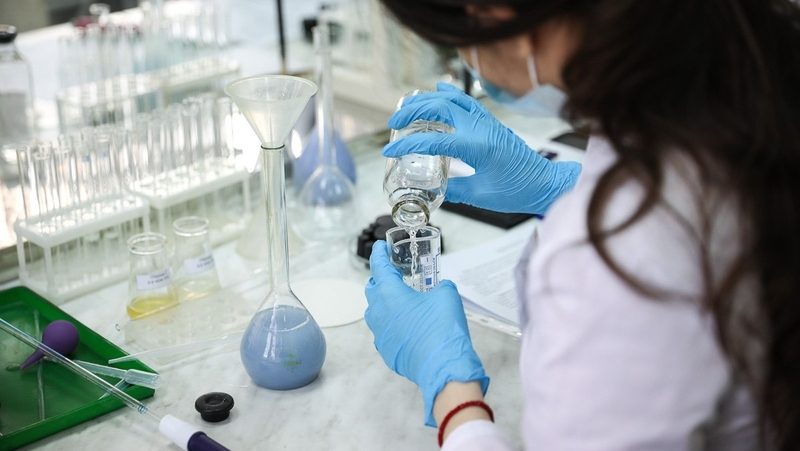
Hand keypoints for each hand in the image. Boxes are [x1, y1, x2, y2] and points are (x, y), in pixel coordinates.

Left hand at [365, 241, 488, 426]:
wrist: (444, 366)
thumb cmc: (443, 327)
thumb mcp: (447, 295)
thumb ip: (440, 286)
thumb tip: (439, 289)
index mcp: (389, 294)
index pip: (379, 267)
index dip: (379, 254)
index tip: (379, 247)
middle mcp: (378, 314)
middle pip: (372, 290)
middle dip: (381, 280)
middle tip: (394, 275)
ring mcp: (380, 335)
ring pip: (376, 313)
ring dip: (385, 304)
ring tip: (401, 301)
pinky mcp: (387, 352)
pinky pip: (385, 332)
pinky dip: (393, 325)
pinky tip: (408, 326)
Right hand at [384, 82, 580, 214]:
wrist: (546, 184)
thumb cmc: (518, 192)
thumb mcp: (480, 197)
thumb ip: (453, 191)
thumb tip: (432, 190)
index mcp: (477, 147)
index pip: (434, 140)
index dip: (408, 144)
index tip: (390, 149)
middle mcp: (481, 128)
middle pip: (439, 107)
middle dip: (412, 111)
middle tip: (393, 122)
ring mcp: (487, 122)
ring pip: (452, 99)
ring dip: (427, 99)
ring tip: (407, 107)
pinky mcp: (491, 123)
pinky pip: (467, 101)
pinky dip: (450, 94)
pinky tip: (438, 88)